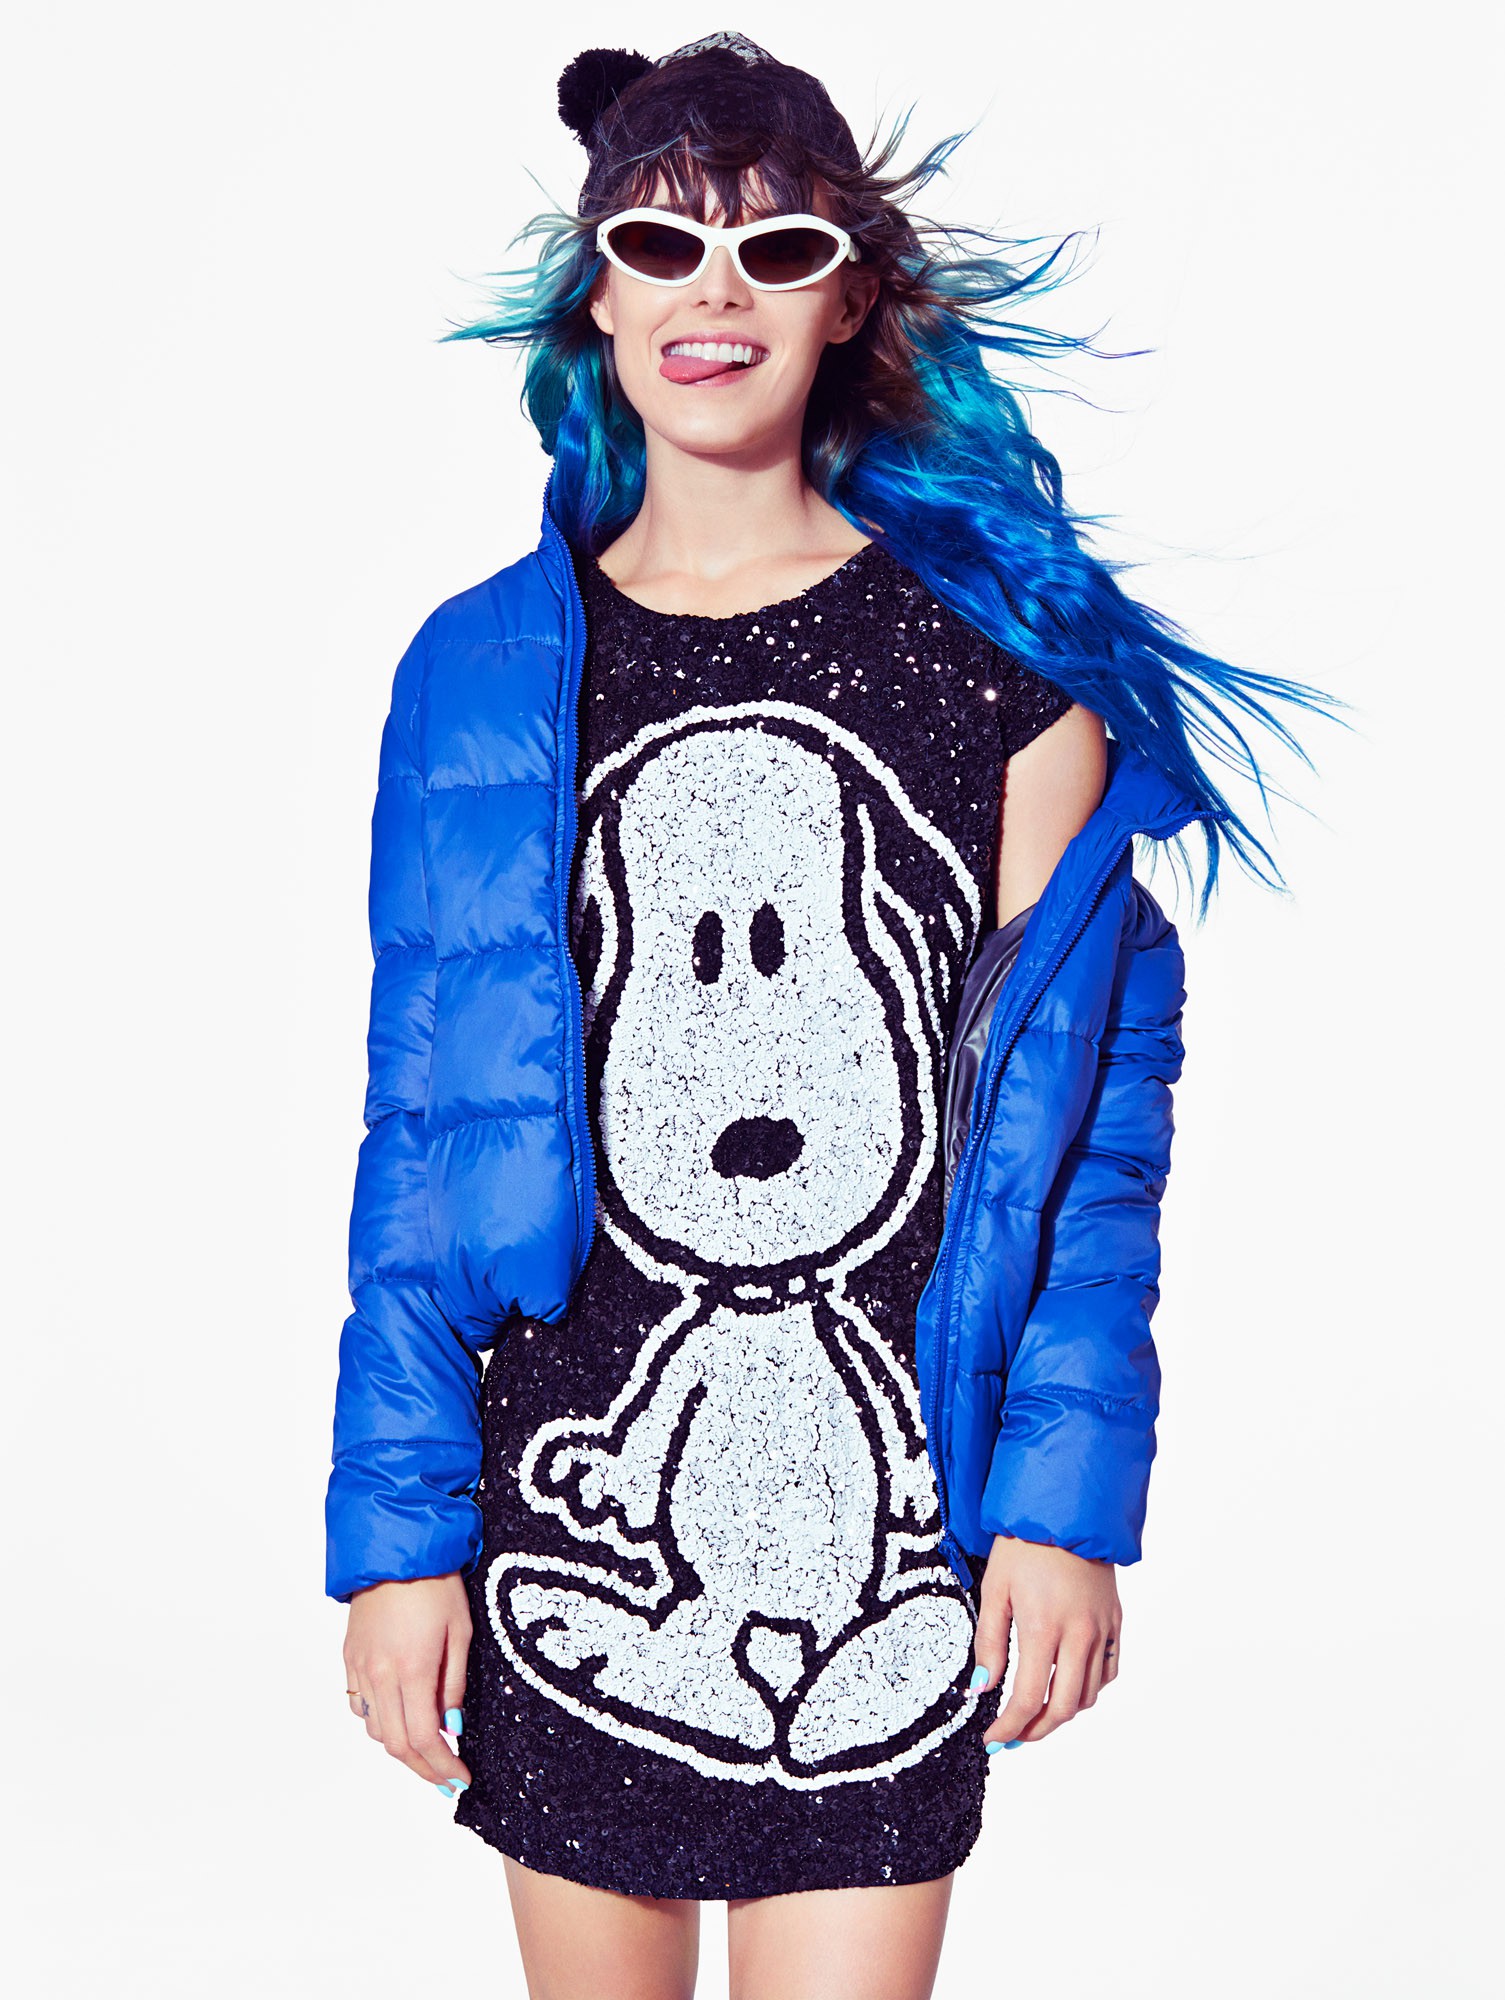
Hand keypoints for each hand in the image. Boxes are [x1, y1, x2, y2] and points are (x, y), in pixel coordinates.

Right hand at [343, 1573, 472, 1793]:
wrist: (395, 1550)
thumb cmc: (435, 1584)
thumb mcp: (460, 1631)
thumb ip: (453, 1685)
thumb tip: (451, 1728)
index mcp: (412, 1669)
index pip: (424, 1739)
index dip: (442, 1767)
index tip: (460, 1779)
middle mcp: (380, 1675)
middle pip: (396, 1744)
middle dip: (423, 1770)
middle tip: (445, 1779)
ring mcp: (360, 1667)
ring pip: (375, 1729)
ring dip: (401, 1748)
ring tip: (427, 1751)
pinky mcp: (350, 1658)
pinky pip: (360, 1705)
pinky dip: (379, 1721)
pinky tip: (398, 1719)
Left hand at [972, 1534, 1120, 1748]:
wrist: (1066, 1510)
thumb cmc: (1024, 1545)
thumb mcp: (995, 1590)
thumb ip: (990, 1643)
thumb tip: (982, 1688)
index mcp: (1044, 1629)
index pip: (1028, 1698)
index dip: (1009, 1726)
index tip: (994, 1739)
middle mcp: (1079, 1635)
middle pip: (1063, 1708)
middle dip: (1037, 1731)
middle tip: (1015, 1737)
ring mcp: (1102, 1630)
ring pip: (1089, 1694)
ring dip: (1062, 1713)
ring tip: (1037, 1715)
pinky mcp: (1115, 1621)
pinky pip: (1109, 1671)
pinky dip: (1090, 1688)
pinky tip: (1069, 1686)